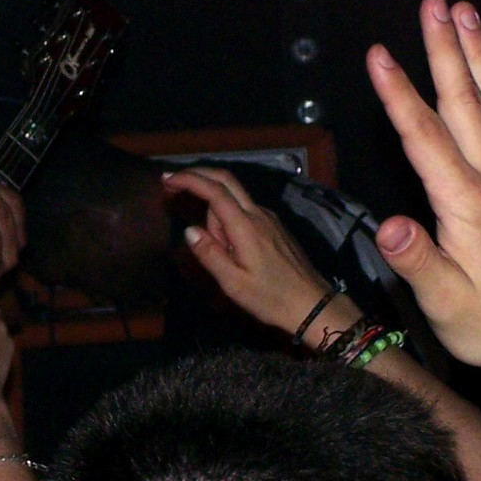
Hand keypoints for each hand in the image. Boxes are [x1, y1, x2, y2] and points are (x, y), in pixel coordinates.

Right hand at [161, 166, 335, 335]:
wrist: (312, 304)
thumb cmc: (271, 297)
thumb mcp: (233, 283)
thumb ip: (209, 254)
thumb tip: (189, 230)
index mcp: (245, 226)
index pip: (214, 190)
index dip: (189, 180)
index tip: (167, 180)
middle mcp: (258, 214)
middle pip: (227, 180)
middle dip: (199, 176)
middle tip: (173, 185)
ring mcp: (269, 218)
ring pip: (235, 199)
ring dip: (215, 211)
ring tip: (220, 254)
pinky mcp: (274, 227)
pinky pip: (245, 210)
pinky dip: (228, 217)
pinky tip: (229, 246)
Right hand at [365, 0, 480, 420]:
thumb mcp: (445, 303)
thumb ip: (416, 260)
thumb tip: (388, 226)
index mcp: (469, 203)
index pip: (426, 136)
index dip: (399, 93)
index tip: (379, 53)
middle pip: (469, 102)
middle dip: (448, 49)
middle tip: (437, 3)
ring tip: (470, 18)